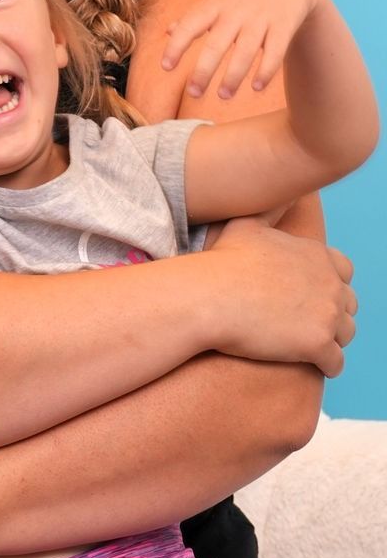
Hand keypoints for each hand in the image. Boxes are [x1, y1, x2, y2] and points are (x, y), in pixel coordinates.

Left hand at [162, 0, 321, 98]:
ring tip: (223, 96)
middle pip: (217, 44)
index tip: (166, 67)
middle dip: (203, 70)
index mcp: (214, 5)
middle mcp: (236, 12)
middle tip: (193, 93)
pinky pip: (275, 52)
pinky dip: (266, 71)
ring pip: (245, 51)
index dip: (177, 46)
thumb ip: (194, 16)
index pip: (190, 25)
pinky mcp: (283, 26)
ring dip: (233, 76)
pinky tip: (256, 88)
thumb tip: (168, 31)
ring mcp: (261, 19)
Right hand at [208, 215, 356, 375]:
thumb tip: (283, 192)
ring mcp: (327, 314)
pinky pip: (335, 362)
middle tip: (307, 324)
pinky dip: (326, 365)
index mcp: (318, 255)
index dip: (328, 284)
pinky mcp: (319, 344)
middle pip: (348, 305)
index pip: (344, 272)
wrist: (209, 299)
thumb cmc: (222, 263)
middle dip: (333, 314)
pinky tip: (310, 364)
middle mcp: (330, 283)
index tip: (309, 295)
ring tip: (309, 346)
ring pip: (346, 334)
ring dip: (332, 340)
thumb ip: (271, 208)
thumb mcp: (247, 224)